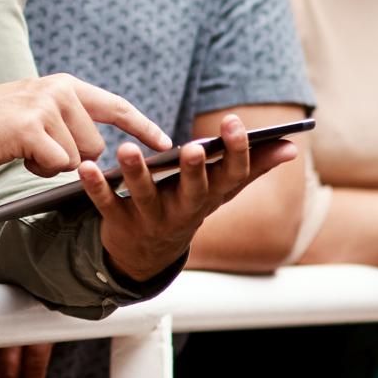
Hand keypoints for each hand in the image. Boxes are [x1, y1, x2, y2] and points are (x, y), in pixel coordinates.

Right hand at [0, 74, 168, 175]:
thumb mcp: (34, 111)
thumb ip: (66, 120)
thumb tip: (97, 151)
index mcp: (64, 85)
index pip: (116, 105)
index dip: (142, 125)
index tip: (165, 142)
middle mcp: (60, 91)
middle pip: (96, 145)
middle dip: (71, 158)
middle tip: (36, 148)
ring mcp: (46, 106)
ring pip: (77, 159)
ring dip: (51, 165)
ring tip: (23, 148)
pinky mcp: (31, 127)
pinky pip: (58, 165)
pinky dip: (38, 170)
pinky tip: (16, 153)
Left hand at [83, 115, 295, 281]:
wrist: (148, 254)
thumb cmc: (190, 205)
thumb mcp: (221, 190)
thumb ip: (254, 166)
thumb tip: (292, 146)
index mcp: (211, 197)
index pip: (232, 176)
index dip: (237, 152)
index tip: (234, 123)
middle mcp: (184, 210)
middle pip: (193, 191)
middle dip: (195, 170)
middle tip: (195, 147)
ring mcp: (151, 219)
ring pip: (144, 196)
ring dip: (136, 173)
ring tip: (127, 149)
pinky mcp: (119, 222)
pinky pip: (107, 204)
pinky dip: (96, 187)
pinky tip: (85, 168)